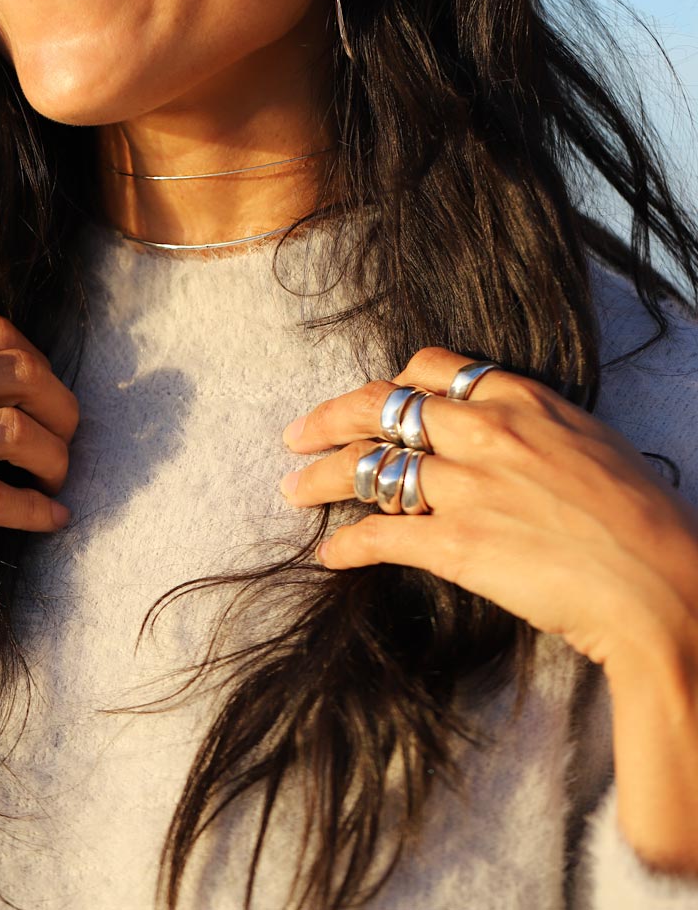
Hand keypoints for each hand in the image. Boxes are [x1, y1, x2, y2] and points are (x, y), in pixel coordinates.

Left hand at [279, 347, 697, 675]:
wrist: (663, 585)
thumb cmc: (646, 521)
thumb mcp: (592, 443)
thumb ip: (537, 429)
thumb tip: (511, 436)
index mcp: (520, 399)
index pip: (429, 367)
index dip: (390, 382)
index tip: (372, 400)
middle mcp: (485, 431)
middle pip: (379, 405)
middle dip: (328, 417)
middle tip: (298, 433)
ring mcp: (465, 486)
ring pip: (366, 465)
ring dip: (319, 477)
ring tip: (291, 488)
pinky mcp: (454, 545)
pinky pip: (378, 535)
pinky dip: (344, 546)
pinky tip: (328, 555)